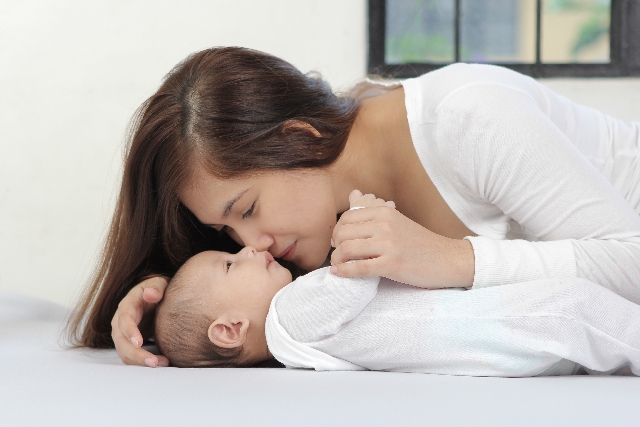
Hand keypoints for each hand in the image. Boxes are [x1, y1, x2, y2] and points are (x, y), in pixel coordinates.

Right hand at [111, 276, 169, 366]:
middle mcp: (120, 321)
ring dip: (140, 361)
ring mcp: (122, 334)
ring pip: (125, 353)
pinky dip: (142, 363)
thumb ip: (156, 288)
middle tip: (153, 363)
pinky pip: (131, 357)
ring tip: (162, 364)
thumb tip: (150, 294)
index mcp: (127, 305)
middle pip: (121, 341)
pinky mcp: (128, 344)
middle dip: (136, 354)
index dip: (130, 331)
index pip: (124, 319)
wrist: (156, 297)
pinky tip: (160, 363)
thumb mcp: (159, 283)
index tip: (139, 343)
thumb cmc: (158, 289)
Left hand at [330, 190, 473, 288]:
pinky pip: (359, 268)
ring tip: (338, 265)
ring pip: (347, 250)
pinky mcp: (392, 265)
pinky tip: (339, 273)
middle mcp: (385, 225)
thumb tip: (352, 193)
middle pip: (343, 233)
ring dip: (337, 260)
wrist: (448, 259)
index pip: (347, 217)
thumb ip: (373, 209)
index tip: (338, 241)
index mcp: (385, 212)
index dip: (337, 231)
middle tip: (337, 255)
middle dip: (335, 246)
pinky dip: (344, 272)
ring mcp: (389, 245)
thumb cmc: (420, 242)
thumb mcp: (396, 220)